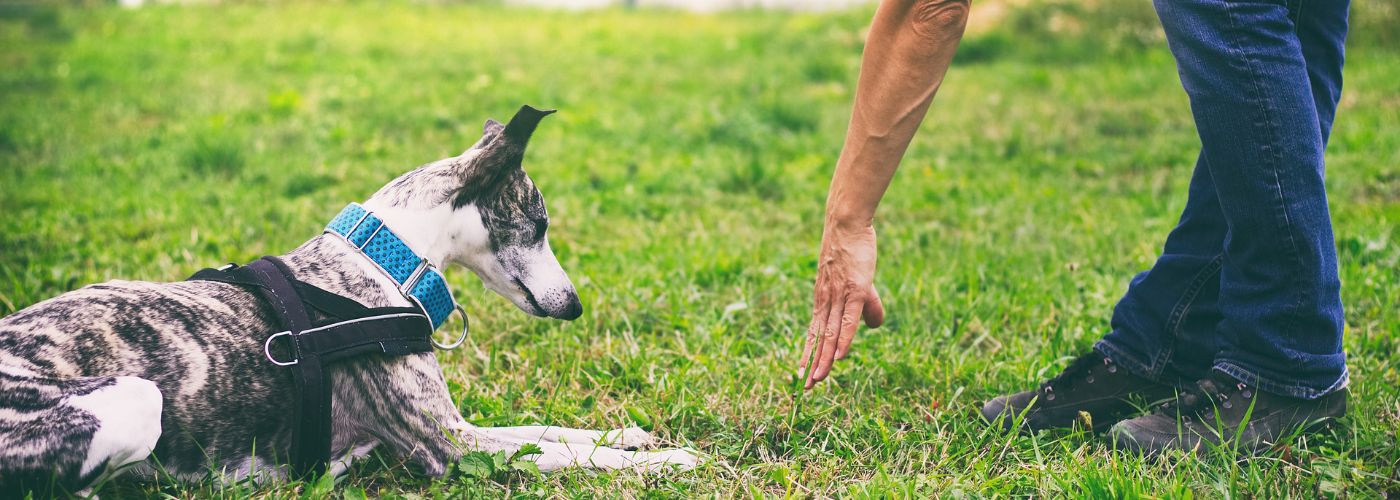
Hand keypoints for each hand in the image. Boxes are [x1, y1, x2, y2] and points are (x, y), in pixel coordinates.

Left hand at [798, 218, 885, 388]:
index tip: (801, 374)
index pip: (814, 333)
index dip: (808, 354)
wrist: (846, 224)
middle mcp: (826, 301)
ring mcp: (839, 296)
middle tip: (804, 387)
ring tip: (817, 379)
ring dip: (824, 358)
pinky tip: (840, 356)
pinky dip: (843, 340)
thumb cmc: (852, 251)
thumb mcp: (860, 283)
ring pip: (830, 333)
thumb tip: (874, 326)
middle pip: (819, 338)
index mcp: (823, 300)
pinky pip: (848, 320)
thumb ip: (867, 307)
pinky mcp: (855, 290)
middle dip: (812, 363)